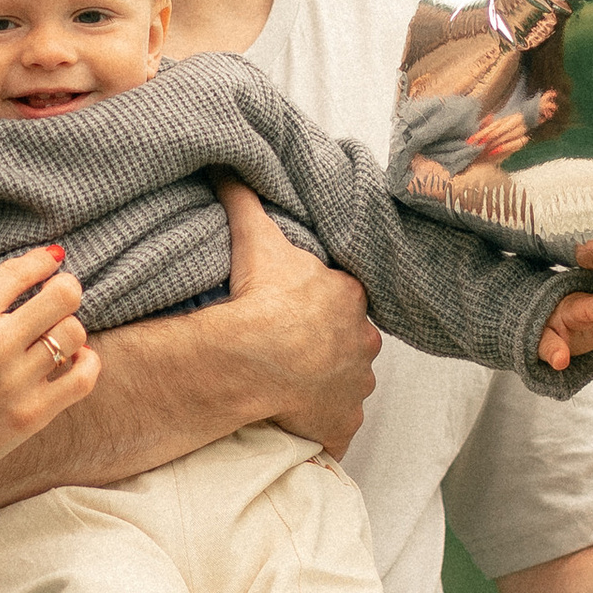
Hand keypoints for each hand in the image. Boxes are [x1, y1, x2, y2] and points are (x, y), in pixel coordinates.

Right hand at [0, 229, 101, 516]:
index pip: (21, 272)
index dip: (43, 261)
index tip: (51, 261)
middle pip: (63, 294)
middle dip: (66, 289)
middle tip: (59, 297)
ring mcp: (17, 380)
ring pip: (75, 332)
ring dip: (72, 329)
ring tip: (58, 334)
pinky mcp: (34, 413)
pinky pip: (84, 377)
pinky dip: (88, 363)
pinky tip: (74, 360)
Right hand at [213, 181, 379, 456]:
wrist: (257, 357)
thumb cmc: (263, 298)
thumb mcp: (256, 238)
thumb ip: (246, 200)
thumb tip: (228, 165)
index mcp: (350, 297)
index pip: (343, 300)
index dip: (320, 306)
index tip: (296, 312)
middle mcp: (363, 341)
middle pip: (350, 342)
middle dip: (329, 347)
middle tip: (292, 350)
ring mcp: (355, 386)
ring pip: (346, 384)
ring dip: (326, 386)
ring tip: (291, 387)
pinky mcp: (342, 424)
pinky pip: (336, 427)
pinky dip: (322, 427)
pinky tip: (299, 424)